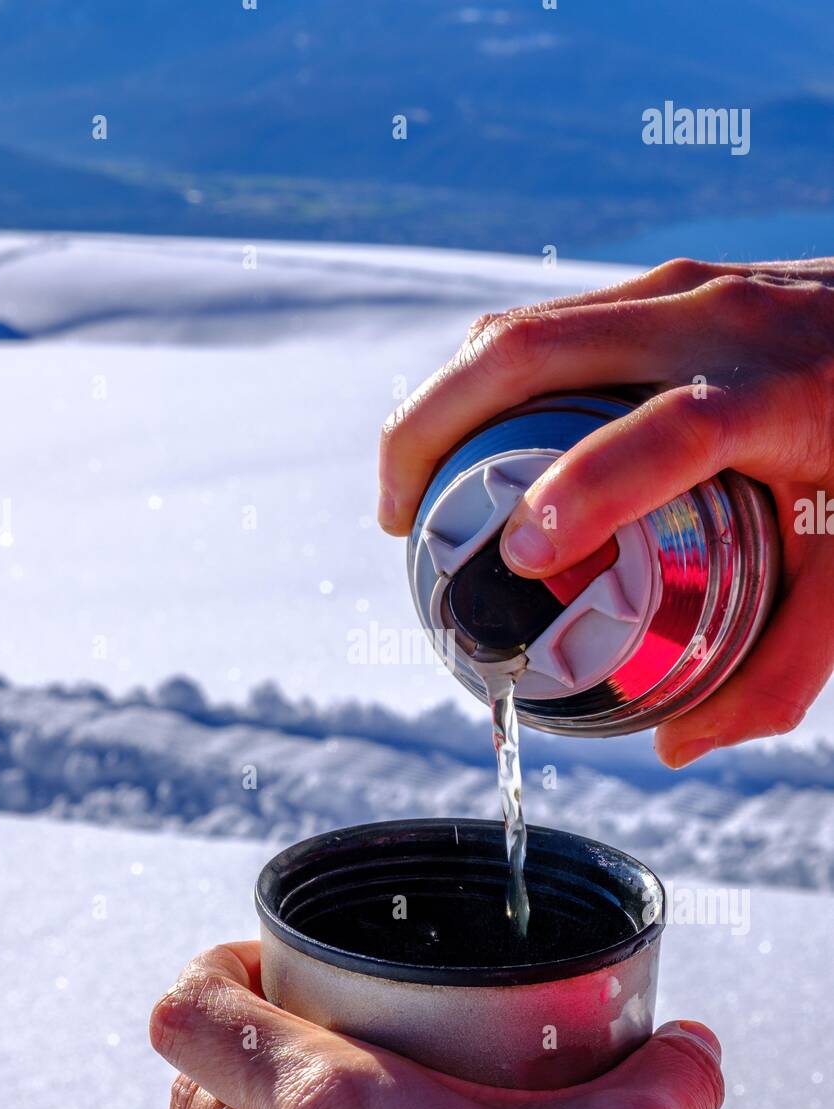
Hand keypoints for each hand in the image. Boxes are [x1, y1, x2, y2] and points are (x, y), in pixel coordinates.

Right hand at [378, 258, 833, 765]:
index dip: (582, 488)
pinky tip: (474, 445)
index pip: (667, 430)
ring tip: (413, 489)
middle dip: (431, 431)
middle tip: (399, 523)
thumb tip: (679, 746)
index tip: (519, 555)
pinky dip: (484, 385)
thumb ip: (785, 661)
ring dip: (440, 403)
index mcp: (776, 392)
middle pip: (530, 349)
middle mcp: (714, 320)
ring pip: (518, 327)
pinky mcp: (660, 285)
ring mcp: (679, 289)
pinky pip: (545, 324)